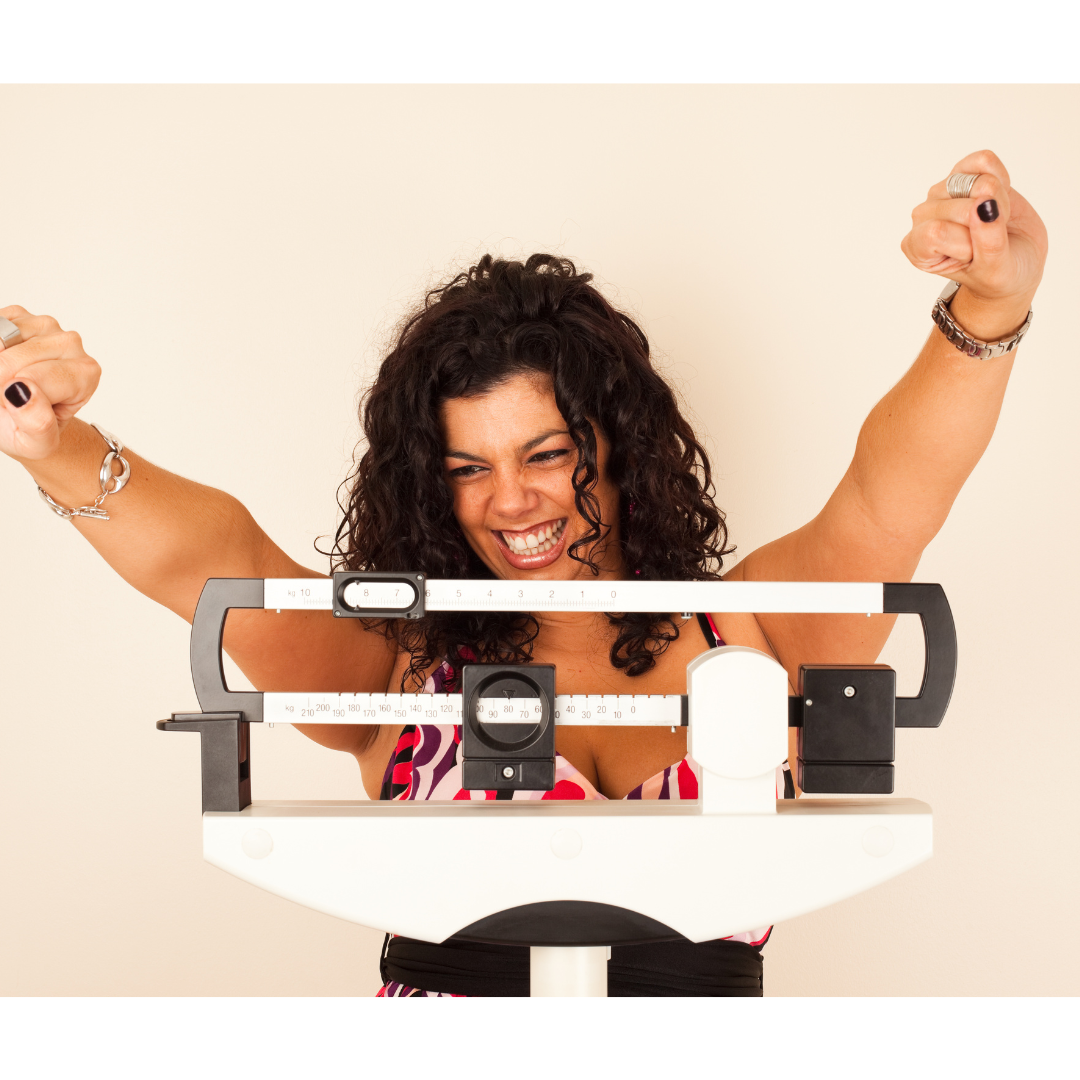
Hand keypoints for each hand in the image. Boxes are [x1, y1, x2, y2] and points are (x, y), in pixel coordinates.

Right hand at [0, 306, 100, 460]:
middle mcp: (70, 343)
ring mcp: (43, 324)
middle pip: (12, 360)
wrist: (18, 418)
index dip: (11, 398)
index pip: (32, 380)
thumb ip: (38, 426)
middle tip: (6, 397)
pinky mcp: (17, 314)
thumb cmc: (32, 429)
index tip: (15, 409)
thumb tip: (23, 393)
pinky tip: (1, 361)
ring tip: (4, 381)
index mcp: (86, 373)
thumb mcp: (38, 444)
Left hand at [901, 150, 1046, 310]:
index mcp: (918, 247)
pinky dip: (1002, 178)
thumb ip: (988, 242)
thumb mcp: (995, 270)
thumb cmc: (997, 273)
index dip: (968, 242)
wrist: (1016, 260)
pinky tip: (999, 198)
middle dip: (988, 222)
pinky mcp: (964, 172)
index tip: (975, 255)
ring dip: (998, 201)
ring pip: (975, 182)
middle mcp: (923, 217)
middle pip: (961, 207)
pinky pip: (985, 161)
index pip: (937, 232)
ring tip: (996, 220)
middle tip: (992, 238)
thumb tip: (986, 203)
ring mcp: (941, 193)